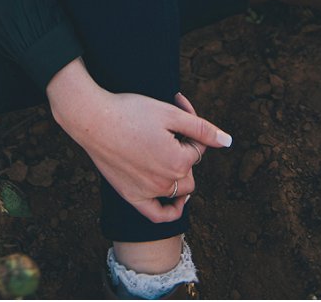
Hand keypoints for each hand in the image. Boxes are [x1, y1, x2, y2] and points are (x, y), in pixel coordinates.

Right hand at [46, 60, 230, 223]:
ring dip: (179, 171)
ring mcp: (149, 192)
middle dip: (184, 148)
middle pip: (190, 168)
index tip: (175, 106)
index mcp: (180, 161)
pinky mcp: (132, 196)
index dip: (188, 127)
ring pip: (179, 188)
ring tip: (164, 148)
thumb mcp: (169, 113)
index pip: (197, 147)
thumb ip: (201, 128)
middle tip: (166, 124)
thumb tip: (228, 141)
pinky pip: (158, 214)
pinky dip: (171, 209)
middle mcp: (167, 182)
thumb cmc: (130, 111)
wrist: (92, 119)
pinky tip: (175, 200)